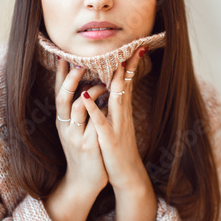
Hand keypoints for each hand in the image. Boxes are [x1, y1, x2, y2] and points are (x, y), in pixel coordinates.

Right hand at [55, 58, 108, 194]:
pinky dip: (96, 109)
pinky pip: (92, 123)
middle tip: (78, 61)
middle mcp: (66, 127)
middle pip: (63, 97)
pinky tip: (104, 99)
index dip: (60, 75)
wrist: (83, 182)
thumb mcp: (77, 131)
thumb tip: (88, 89)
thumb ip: (80, 112)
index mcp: (63, 121)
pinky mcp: (89, 145)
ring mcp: (76, 136)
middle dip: (69, 78)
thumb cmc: (84, 152)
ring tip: (99, 79)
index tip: (63, 55)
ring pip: (77, 107)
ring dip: (88, 91)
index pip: (59, 93)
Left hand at [81, 46, 156, 220]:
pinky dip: (94, 108)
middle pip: (125, 85)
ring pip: (116, 99)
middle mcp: (122, 114)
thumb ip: (117, 105)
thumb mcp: (118, 123)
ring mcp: (117, 126)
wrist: (127, 174)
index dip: (129, 65)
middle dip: (128, 66)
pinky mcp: (109, 139)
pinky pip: (100, 122)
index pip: (125, 82)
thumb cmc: (119, 147)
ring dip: (114, 81)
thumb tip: (115, 88)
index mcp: (121, 110)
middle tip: (132, 46)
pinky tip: (86, 97)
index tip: (134, 46)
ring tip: (113, 63)